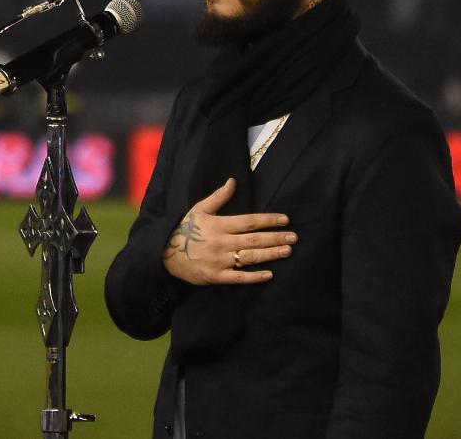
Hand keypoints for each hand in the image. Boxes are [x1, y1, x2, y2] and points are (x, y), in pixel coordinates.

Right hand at [162, 178, 297, 285]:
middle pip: (254, 239)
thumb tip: (233, 181)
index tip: (285, 219)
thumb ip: (218, 197)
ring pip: (250, 257)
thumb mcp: (199, 209)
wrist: (166, 254)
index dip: (268, 220)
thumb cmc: (185, 229)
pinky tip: (269, 274)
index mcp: (219, 225)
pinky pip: (239, 278)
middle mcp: (221, 242)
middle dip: (276, 238)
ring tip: (287, 251)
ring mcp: (219, 261)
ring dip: (270, 254)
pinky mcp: (216, 276)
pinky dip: (254, 276)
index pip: (249, 221)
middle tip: (294, 237)